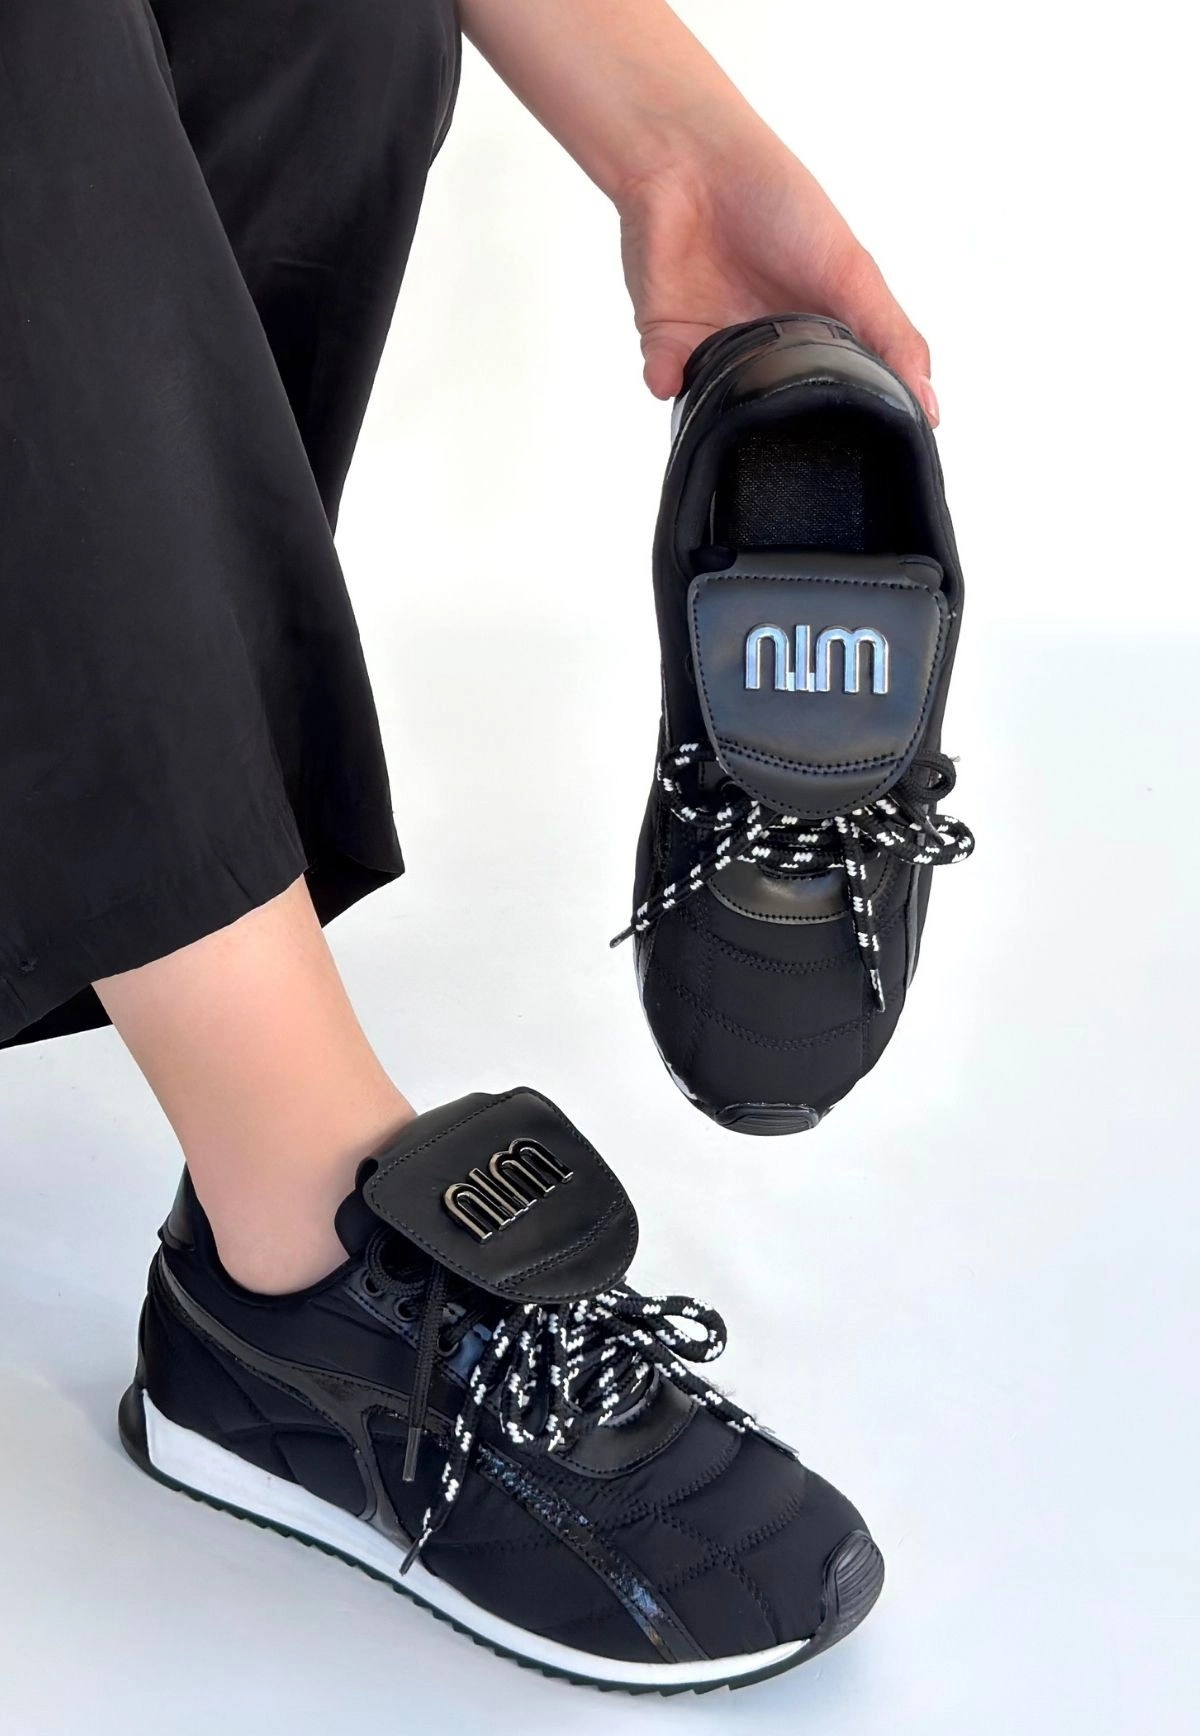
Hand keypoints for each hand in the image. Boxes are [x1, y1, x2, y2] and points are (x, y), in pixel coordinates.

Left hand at [619, 127, 937, 423]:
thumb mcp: (852, 272)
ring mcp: (713, 346)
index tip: (848, 454)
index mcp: (816, 334)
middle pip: (772, 415)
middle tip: (781, 443)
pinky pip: (664, 382)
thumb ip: (890, 340)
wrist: (692, 159)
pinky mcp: (665, 339)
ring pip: (716, 409)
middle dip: (774, 433)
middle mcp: (765, 346)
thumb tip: (928, 411)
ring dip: (718, 414)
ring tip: (728, 410)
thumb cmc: (778, 199)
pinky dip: (668, 384)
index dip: (840, 426)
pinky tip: (676, 374)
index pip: (834, 397)